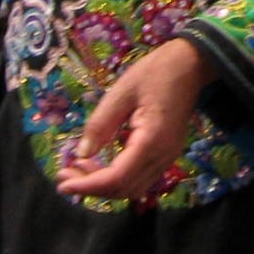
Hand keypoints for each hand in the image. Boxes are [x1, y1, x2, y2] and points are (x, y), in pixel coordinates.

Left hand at [54, 36, 211, 202]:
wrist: (191, 64)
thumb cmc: (156, 72)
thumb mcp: (121, 91)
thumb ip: (100, 124)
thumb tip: (82, 154)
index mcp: (152, 140)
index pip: (117, 177)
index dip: (88, 185)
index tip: (62, 182)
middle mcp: (163, 155)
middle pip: (124, 189)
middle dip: (92, 188)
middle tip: (64, 175)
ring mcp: (167, 157)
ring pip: (133, 188)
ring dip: (104, 186)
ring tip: (79, 170)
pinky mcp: (166, 154)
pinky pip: (140, 177)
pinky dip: (117, 178)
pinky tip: (100, 165)